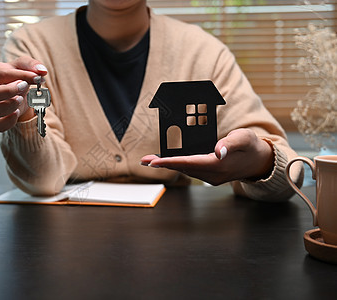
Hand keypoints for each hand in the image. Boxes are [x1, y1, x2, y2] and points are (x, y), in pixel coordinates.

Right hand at [0, 56, 47, 131]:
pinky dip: (9, 121)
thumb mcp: (25, 65)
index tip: (36, 77)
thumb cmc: (18, 76)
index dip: (21, 76)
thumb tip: (42, 71)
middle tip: (24, 88)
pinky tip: (17, 112)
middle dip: (8, 92)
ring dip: (10, 106)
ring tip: (21, 99)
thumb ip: (33, 65)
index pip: (1, 74)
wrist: (21, 92)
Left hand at [141, 129, 274, 185]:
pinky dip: (178, 166)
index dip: (170, 162)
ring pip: (185, 171)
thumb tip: (218, 151)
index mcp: (219, 165)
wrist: (260, 161)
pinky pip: (190, 171)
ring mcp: (212, 178)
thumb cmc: (251, 146)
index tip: (155, 161)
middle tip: (144, 160)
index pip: (189, 163)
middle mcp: (213, 174)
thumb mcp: (244, 138)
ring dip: (168, 165)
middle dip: (163, 164)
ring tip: (150, 160)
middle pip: (183, 168)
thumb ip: (231, 143)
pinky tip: (168, 161)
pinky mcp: (211, 176)